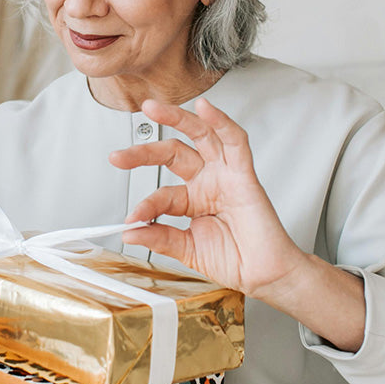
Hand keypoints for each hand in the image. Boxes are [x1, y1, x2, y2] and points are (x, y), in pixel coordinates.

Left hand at [109, 98, 307, 299]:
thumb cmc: (236, 261)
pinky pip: (235, 141)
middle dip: (144, 151)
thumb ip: (160, 238)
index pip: (162, 192)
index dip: (145, 205)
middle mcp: (208, 181)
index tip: (132, 219)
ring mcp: (226, 174)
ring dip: (177, 118)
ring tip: (152, 108)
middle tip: (119, 156)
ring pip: (200, 135)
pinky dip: (221, 122)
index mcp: (193, 199)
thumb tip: (131, 232)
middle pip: (172, 153)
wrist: (265, 275)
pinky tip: (204, 109)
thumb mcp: (187, 249)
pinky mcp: (245, 173)